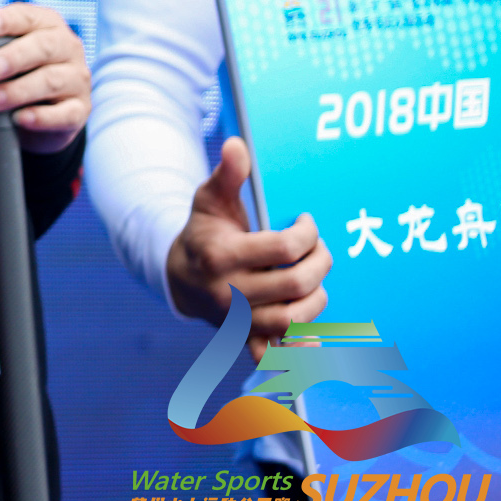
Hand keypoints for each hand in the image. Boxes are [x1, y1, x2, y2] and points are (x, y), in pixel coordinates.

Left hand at [0, 2, 89, 152]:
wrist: (40, 113)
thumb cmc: (17, 72)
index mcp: (47, 25)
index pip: (28, 17)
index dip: (8, 20)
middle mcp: (68, 47)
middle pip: (44, 47)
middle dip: (14, 56)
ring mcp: (77, 79)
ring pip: (51, 81)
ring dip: (18, 90)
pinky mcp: (79, 110)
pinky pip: (65, 114)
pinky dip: (41, 117)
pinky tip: (20, 118)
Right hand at [166, 137, 329, 358]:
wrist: (180, 276)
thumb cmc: (204, 231)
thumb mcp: (209, 199)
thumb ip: (226, 174)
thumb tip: (238, 145)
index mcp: (221, 256)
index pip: (284, 247)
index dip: (308, 233)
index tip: (308, 222)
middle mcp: (229, 293)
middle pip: (298, 283)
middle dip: (321, 262)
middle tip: (321, 250)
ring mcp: (237, 320)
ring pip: (296, 319)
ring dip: (317, 298)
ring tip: (315, 279)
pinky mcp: (243, 338)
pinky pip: (274, 355)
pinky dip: (296, 353)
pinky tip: (313, 339)